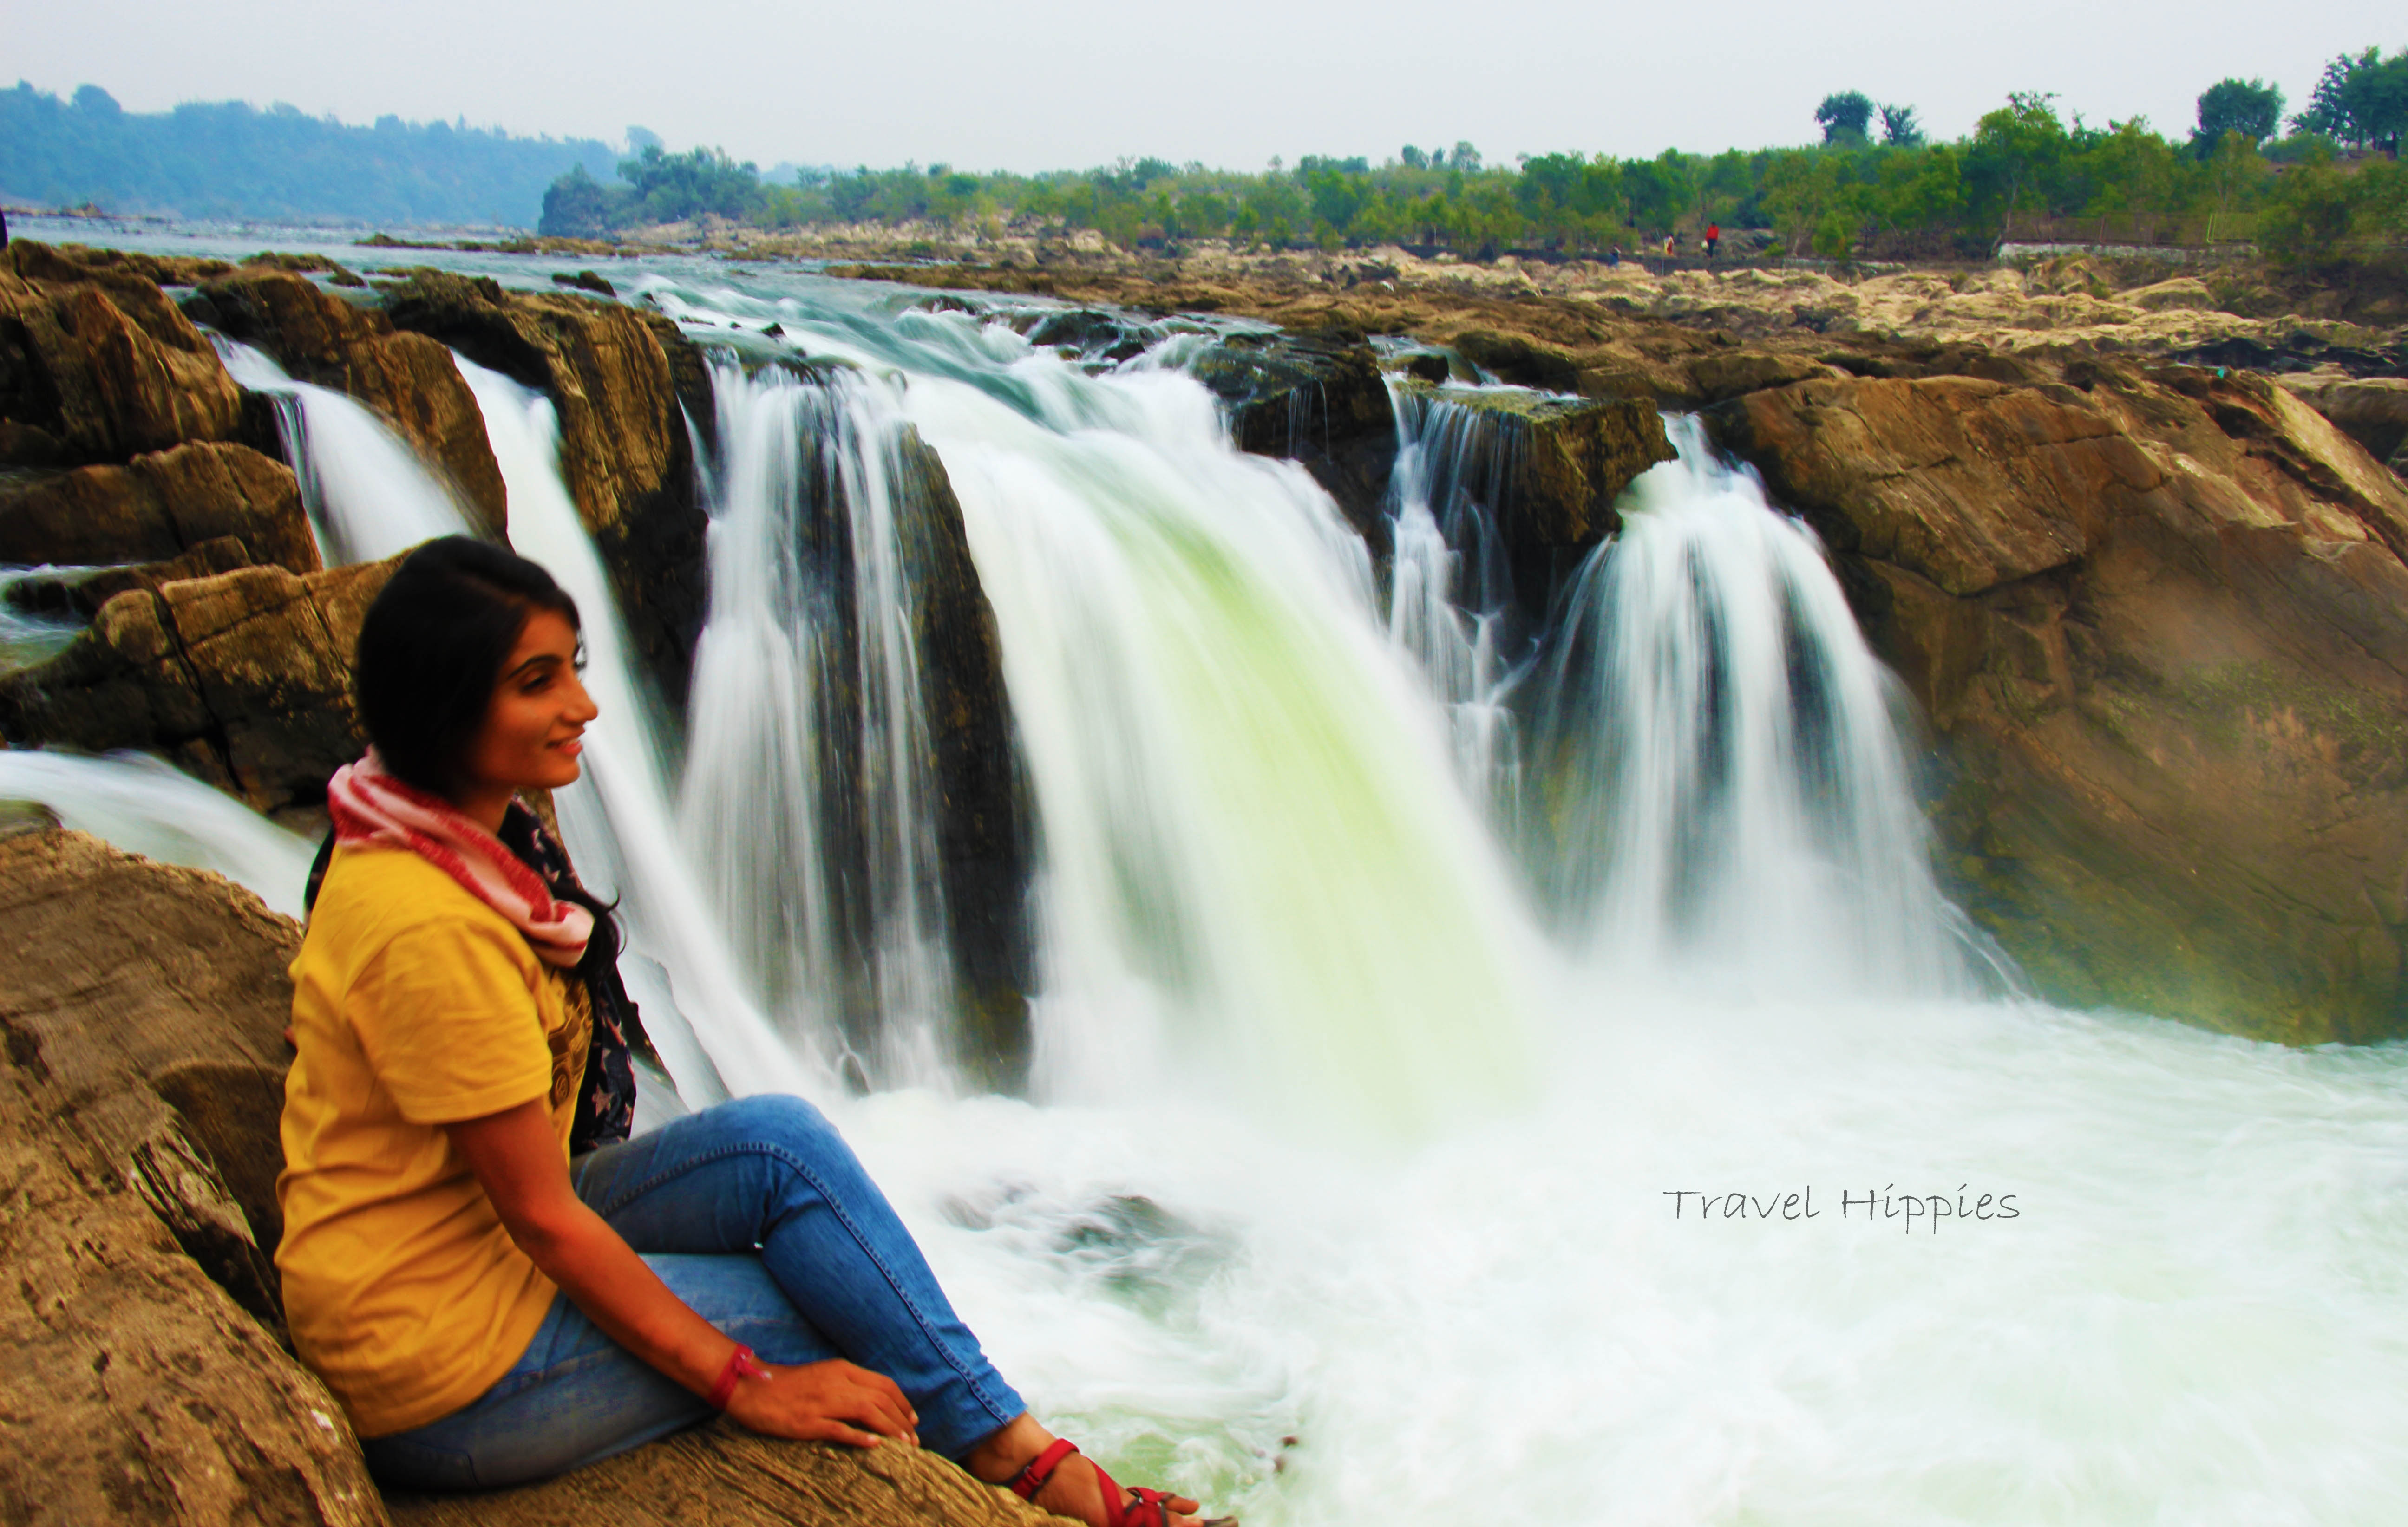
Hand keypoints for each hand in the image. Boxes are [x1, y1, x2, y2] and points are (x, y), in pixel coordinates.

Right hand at [722, 1358, 921, 1449]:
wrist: (755, 1388)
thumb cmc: (791, 1384)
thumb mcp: (825, 1374)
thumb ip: (849, 1383)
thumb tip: (875, 1399)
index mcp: (843, 1369)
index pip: (884, 1384)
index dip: (903, 1402)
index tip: (912, 1419)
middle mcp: (837, 1382)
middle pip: (882, 1399)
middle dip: (902, 1420)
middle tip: (913, 1439)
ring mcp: (824, 1402)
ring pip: (868, 1412)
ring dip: (890, 1429)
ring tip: (904, 1445)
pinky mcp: (809, 1421)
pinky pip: (840, 1429)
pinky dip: (860, 1437)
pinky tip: (874, 1444)